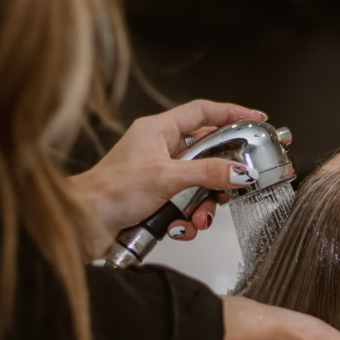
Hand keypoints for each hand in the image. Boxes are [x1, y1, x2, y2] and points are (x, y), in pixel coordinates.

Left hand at [71, 100, 266, 254]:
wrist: (83, 224)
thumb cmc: (108, 192)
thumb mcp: (166, 178)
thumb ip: (207, 174)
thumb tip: (239, 171)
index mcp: (158, 130)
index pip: (203, 112)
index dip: (231, 113)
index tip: (256, 120)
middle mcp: (159, 150)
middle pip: (207, 154)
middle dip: (220, 177)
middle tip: (232, 187)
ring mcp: (159, 176)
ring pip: (199, 186)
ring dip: (203, 206)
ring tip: (198, 217)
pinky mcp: (157, 200)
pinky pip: (186, 207)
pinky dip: (187, 220)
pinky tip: (178, 227)